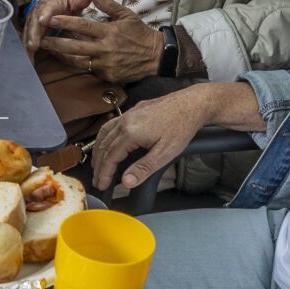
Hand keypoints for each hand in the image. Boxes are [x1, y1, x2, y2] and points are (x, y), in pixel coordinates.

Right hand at [22, 0, 83, 58]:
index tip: (43, 21)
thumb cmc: (65, 7)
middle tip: (34, 44)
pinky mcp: (29, 33)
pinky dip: (27, 51)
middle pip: (34, 23)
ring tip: (30, 54)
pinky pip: (27, 42)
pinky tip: (29, 61)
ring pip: (28, 34)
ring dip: (28, 44)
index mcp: (50, 4)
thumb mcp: (73, 2)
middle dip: (33, 34)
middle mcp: (38, 13)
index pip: (46, 8)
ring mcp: (32, 24)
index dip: (44, 14)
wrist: (50, 8)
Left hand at [40, 0, 163, 83]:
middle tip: (41, 39)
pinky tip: (66, 60)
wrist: (156, 57)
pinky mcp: (108, 75)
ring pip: (78, 61)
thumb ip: (108, 5)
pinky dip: (77, 65)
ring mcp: (106, 64)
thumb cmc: (140, 33)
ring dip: (62, 56)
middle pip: (75, 47)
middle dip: (56, 43)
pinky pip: (89, 70)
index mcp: (109, 32)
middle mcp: (105, 49)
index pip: (83, 26)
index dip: (65, 22)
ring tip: (49, 51)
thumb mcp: (126, 15)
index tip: (50, 19)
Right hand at [90, 83, 225, 189]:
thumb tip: (126, 182)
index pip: (110, 156)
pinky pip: (111, 125)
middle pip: (104, 146)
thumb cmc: (181, 127)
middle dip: (99, 165)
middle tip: (98, 180)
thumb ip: (143, 168)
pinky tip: (107, 142)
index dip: (105, 172)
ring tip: (97, 165)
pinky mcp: (133, 111)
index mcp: (130, 132)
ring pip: (105, 134)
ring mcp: (128, 114)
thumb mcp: (165, 153)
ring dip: (99, 151)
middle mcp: (125, 121)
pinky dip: (104, 137)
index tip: (102, 185)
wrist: (192, 104)